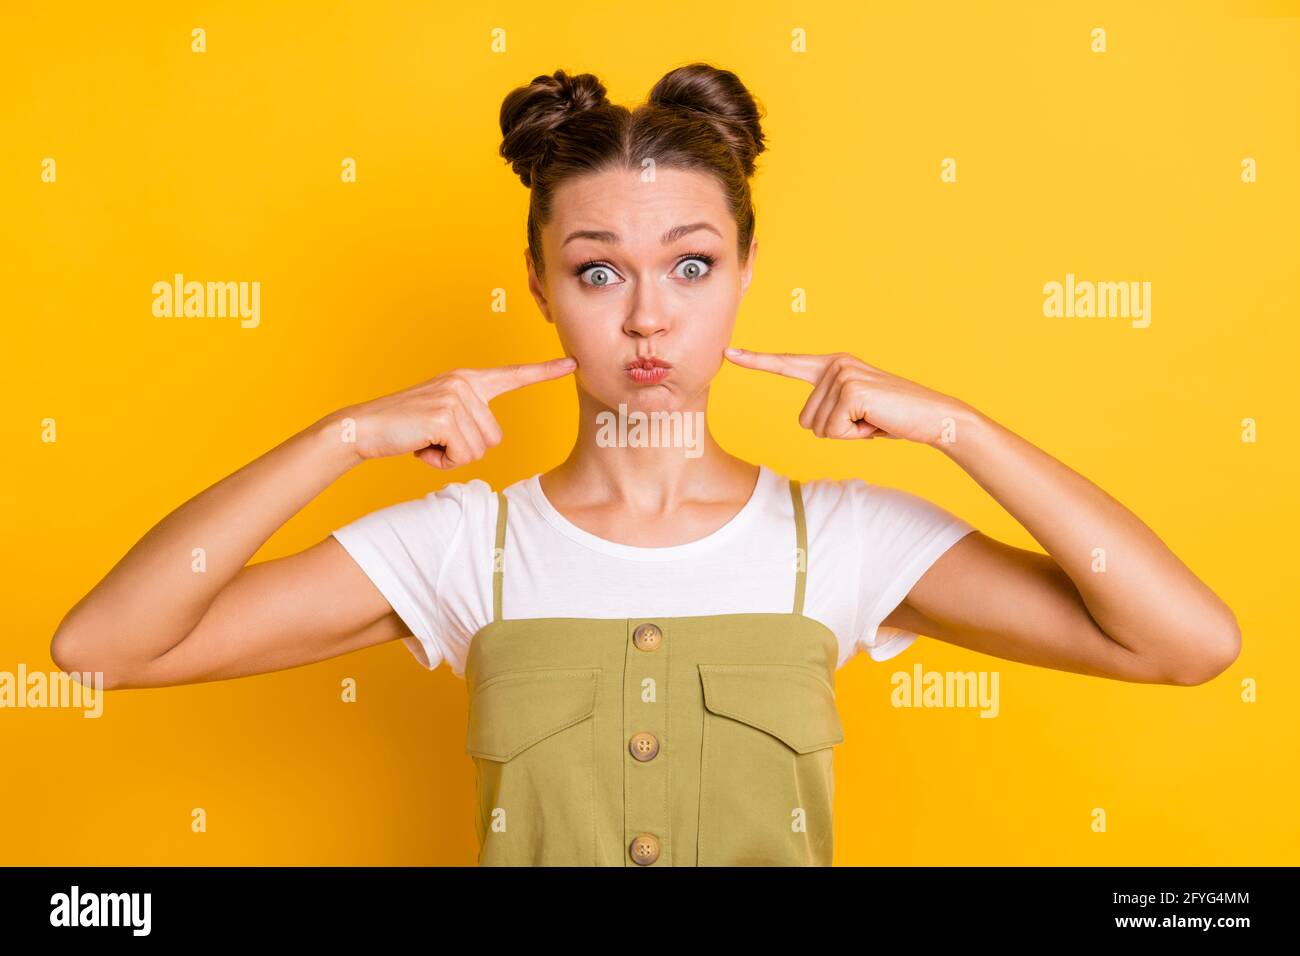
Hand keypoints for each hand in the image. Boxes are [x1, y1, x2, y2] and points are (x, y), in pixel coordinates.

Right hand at [326, 357, 576, 467]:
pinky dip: (442, 461)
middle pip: (494, 438)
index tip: (573, 363)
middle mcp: (464, 383)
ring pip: (479, 450)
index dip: (544, 372)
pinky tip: (422, 446)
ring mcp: (455, 397)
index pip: (513, 375)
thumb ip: (469, 419)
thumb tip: (489, 440)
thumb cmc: (405, 428)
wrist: (364, 428)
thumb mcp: (443, 418)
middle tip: (434, 439)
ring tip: (426, 440)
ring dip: (452, 456)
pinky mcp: (445, 415)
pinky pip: (462, 455)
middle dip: (465, 450)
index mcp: (468, 380)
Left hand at [723, 348, 971, 446]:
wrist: (933, 417)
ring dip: (848, 434)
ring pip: (819, 429)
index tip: (728, 353)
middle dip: (837, 431)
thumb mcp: (854, 413)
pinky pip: (834, 432)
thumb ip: (830, 410)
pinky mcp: (850, 391)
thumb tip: (810, 423)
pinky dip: (856, 437)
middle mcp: (834, 364)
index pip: (787, 363)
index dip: (756, 361)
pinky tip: (877, 422)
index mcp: (832, 365)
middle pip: (805, 420)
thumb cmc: (893, 418)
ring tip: (874, 419)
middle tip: (868, 420)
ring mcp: (842, 375)